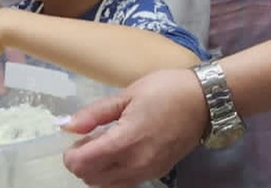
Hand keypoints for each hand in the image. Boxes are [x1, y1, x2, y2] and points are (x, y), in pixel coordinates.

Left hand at [62, 69, 208, 187]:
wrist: (204, 101)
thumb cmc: (164, 90)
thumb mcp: (126, 95)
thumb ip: (94, 114)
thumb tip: (66, 125)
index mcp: (126, 141)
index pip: (84, 164)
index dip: (71, 155)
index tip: (73, 140)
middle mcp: (136, 164)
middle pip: (91, 179)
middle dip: (81, 163)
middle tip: (86, 140)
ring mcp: (148, 172)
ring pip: (107, 185)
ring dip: (96, 171)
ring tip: (101, 145)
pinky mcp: (157, 173)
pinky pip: (125, 183)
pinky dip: (112, 174)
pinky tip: (117, 153)